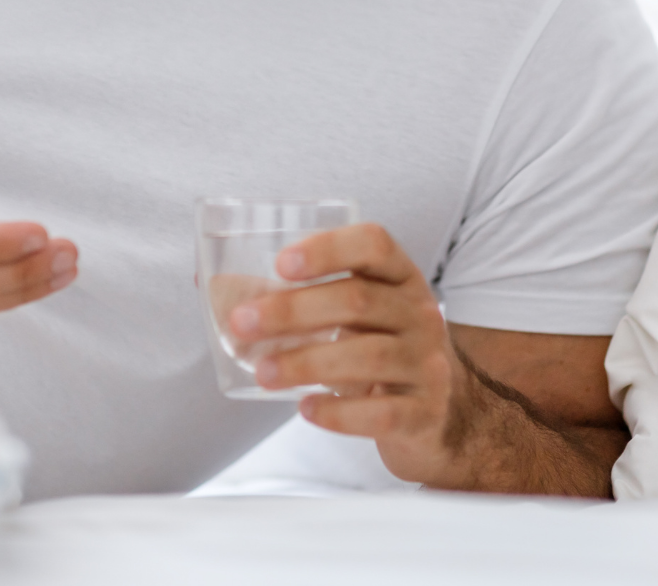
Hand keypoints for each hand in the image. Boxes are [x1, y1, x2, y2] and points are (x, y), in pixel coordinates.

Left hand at [228, 222, 479, 487]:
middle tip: (242, 323)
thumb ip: (294, 297)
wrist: (444, 412)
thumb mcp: (355, 314)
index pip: (375, 244)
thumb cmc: (381, 348)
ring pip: (367, 357)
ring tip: (264, 372)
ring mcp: (426, 364)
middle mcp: (419, 314)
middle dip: (292, 311)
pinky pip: (380, 413)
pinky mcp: (423, 413)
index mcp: (399, 277)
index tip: (281, 263)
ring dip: (305, 362)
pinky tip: (307, 410)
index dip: (328, 249)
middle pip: (357, 301)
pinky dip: (339, 413)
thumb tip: (213, 284)